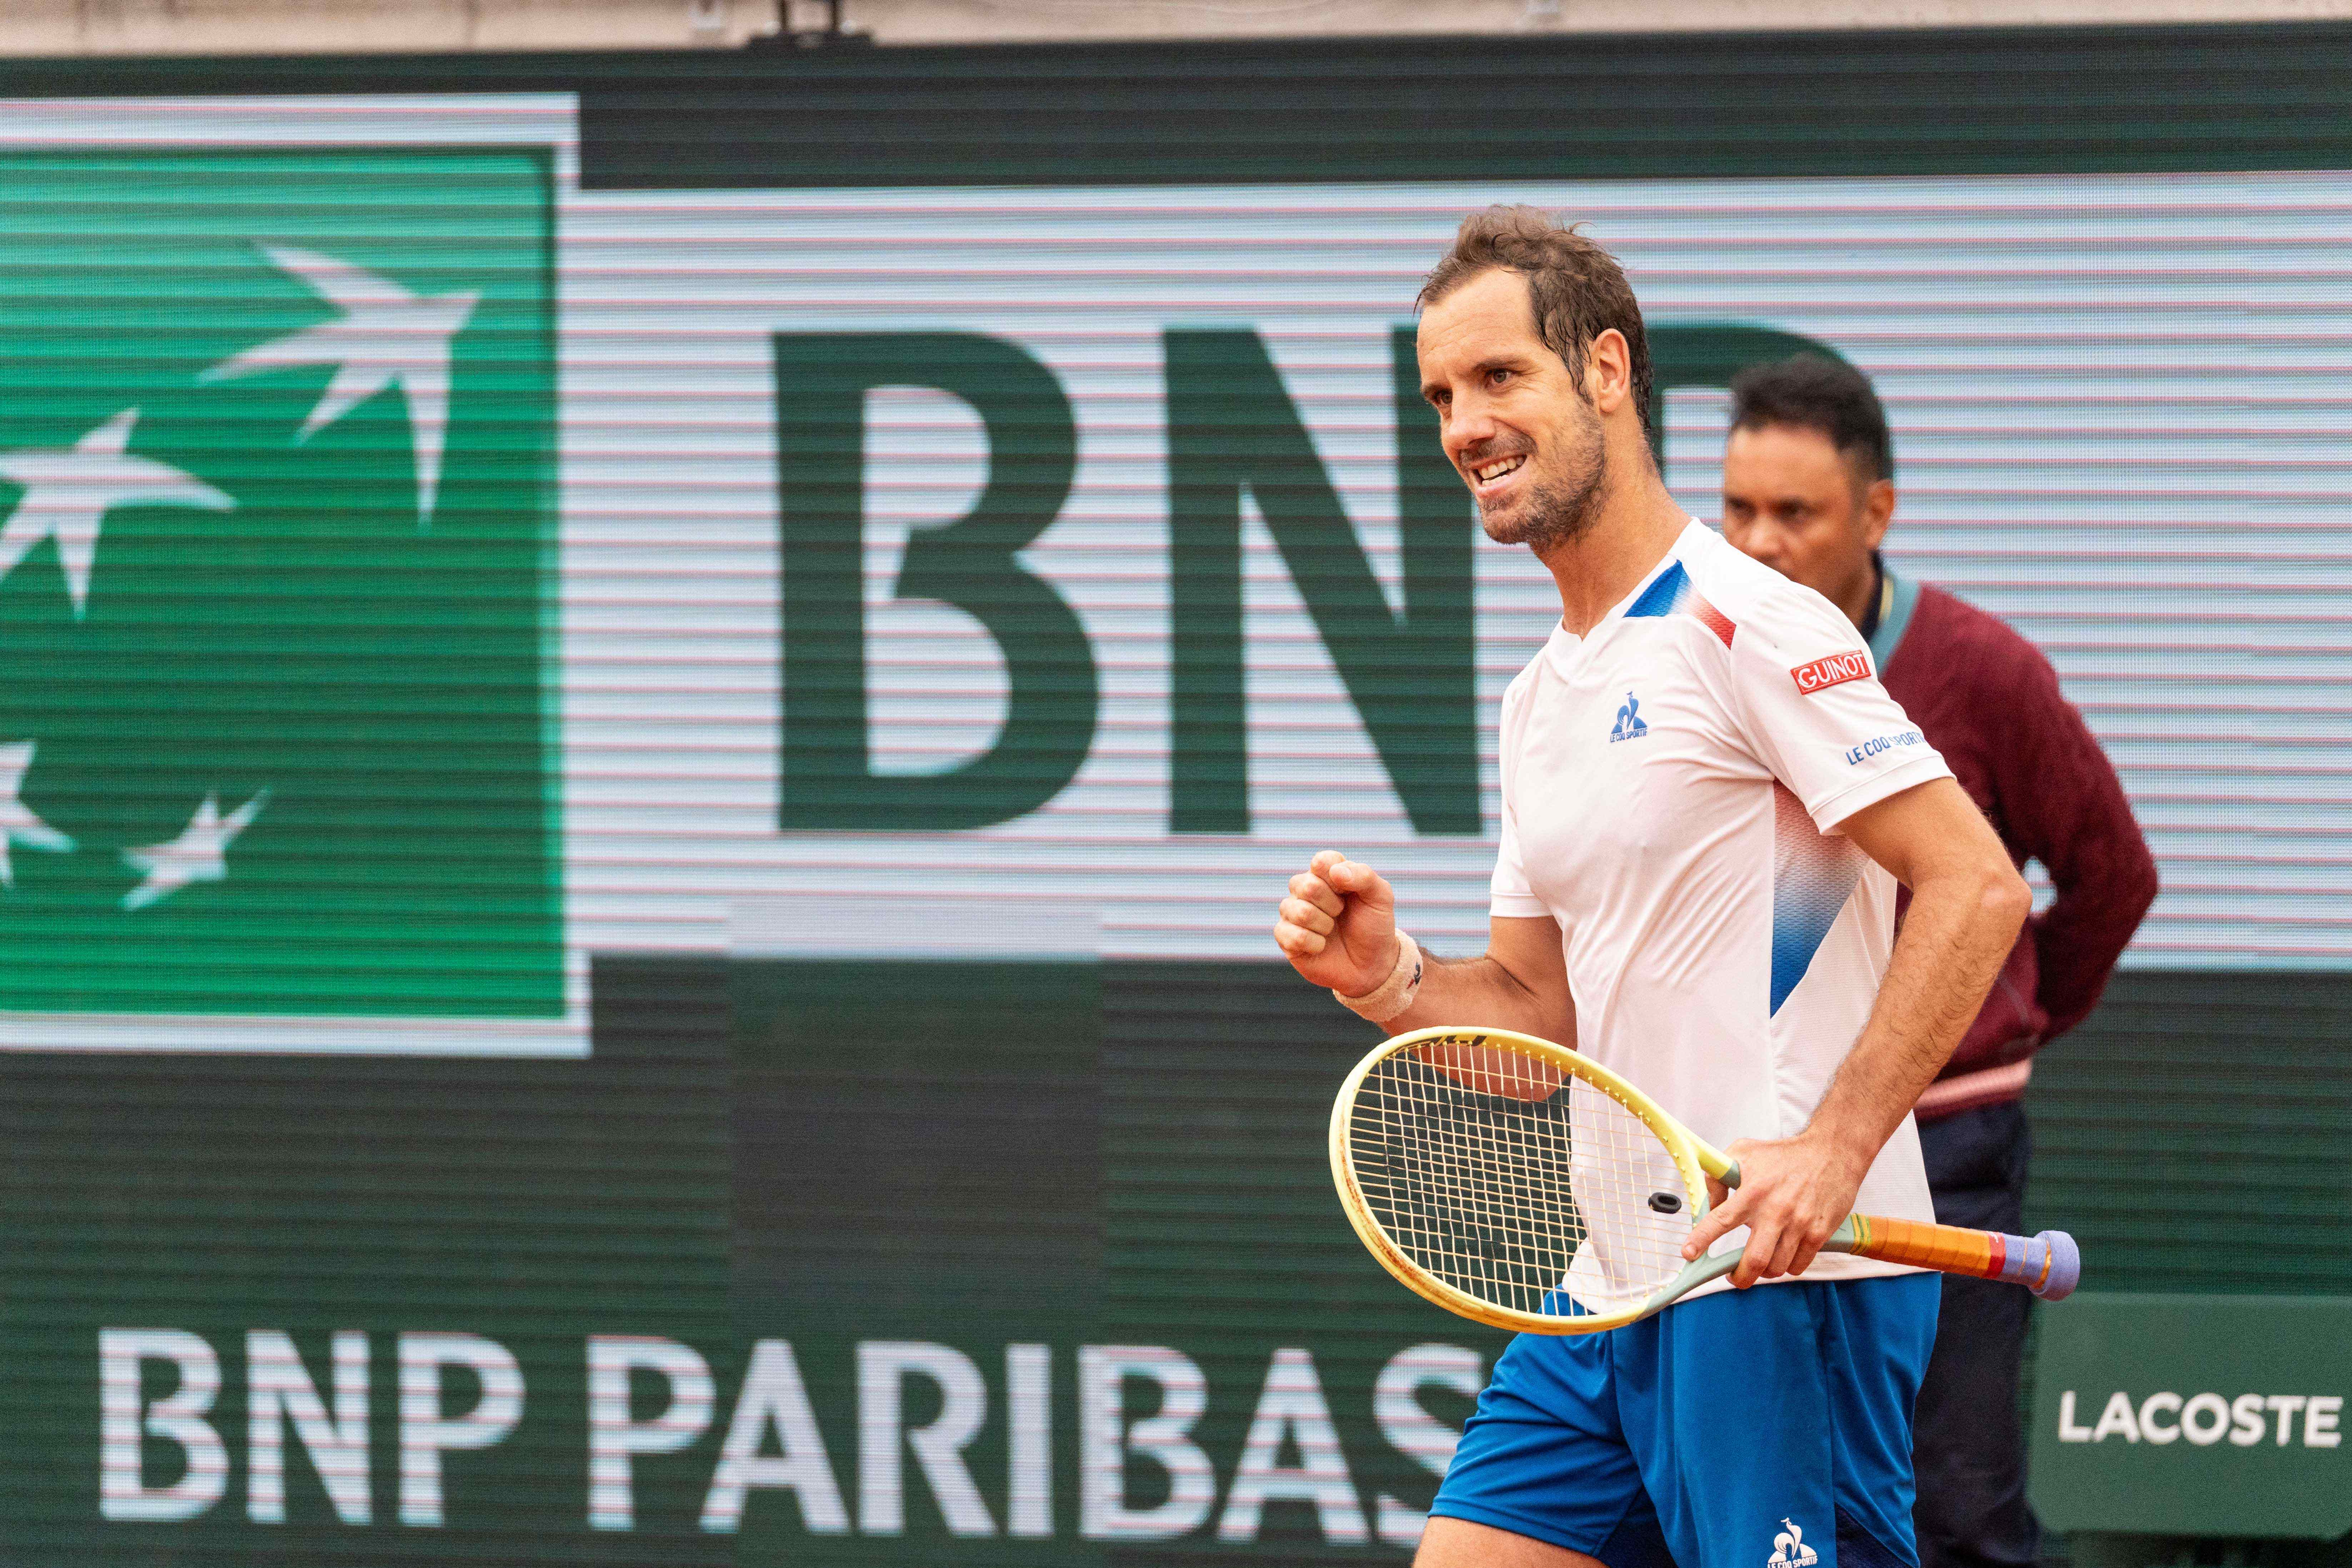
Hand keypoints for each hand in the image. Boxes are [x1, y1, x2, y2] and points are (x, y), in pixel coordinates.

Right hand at [1274, 850, 1396, 995]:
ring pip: (1299, 911)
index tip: (1350, 892)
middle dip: (1333, 905)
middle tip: (1342, 913)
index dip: (1338, 879)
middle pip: (1307, 886)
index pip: (1321, 861)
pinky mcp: (1285, 937)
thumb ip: (1363, 876)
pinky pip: (1292, 935)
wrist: (1371, 964)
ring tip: (1332, 930)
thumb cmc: (1374, 926)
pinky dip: (1315, 944)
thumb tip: (1335, 872)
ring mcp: (1292, 912)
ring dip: (1324, 925)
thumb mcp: (1380, 897)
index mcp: (1326, 873)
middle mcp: (1305, 889)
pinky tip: (1321, 946)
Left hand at [1681, 1131, 1869, 1288]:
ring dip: (1764, 1272)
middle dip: (1739, 1277)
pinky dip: (1788, 1267)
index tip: (1688, 1254)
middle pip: (1754, 1260)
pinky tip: (1783, 1255)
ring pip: (1777, 1267)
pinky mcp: (1820, 1232)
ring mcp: (1800, 1224)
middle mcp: (1775, 1210)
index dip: (1702, 1239)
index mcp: (1752, 1191)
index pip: (1721, 1220)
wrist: (1831, 1152)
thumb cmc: (1782, 1154)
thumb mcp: (1742, 1153)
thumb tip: (1704, 1208)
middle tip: (1733, 1277)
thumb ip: (1717, 1179)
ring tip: (1759, 1262)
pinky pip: (1799, 1265)